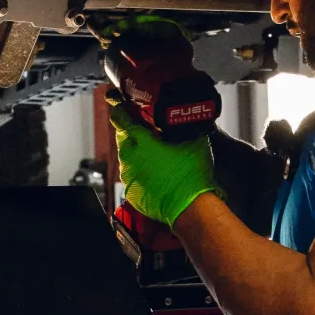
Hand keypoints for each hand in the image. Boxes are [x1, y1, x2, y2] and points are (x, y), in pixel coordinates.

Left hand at [108, 104, 221, 229]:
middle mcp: (130, 158)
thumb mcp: (194, 141)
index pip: (120, 118)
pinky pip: (132, 175)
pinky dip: (140, 171)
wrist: (190, 207)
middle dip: (134, 133)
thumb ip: (183, 126)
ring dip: (138, 153)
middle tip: (150, 133)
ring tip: (157, 155)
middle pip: (123, 137)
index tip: (124, 107)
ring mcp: (129, 176)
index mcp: (142, 141)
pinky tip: (156, 172)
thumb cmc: (191, 176)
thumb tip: (184, 119)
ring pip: (127, 157)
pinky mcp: (131, 191)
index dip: (122, 111)